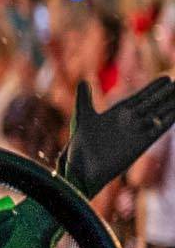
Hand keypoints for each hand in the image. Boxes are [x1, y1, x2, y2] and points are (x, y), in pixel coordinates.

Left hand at [64, 77, 174, 195]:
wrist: (84, 168)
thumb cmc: (81, 145)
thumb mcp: (83, 117)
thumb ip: (85, 99)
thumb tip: (84, 81)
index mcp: (118, 113)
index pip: (140, 97)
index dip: (153, 88)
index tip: (166, 79)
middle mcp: (130, 121)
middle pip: (152, 104)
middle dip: (166, 94)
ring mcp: (136, 132)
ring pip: (157, 114)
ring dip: (170, 105)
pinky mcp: (140, 144)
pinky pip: (157, 130)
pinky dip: (167, 121)